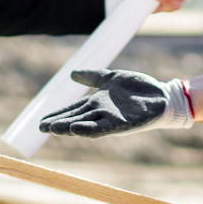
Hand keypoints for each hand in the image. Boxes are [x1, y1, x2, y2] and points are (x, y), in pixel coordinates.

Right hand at [38, 68, 191, 137]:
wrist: (162, 96)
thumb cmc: (139, 89)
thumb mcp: (112, 79)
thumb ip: (93, 77)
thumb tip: (72, 74)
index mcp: (97, 103)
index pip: (72, 109)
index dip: (57, 114)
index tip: (40, 120)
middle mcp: (101, 113)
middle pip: (75, 118)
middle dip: (58, 123)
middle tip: (40, 127)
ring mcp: (111, 119)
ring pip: (84, 124)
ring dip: (69, 127)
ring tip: (53, 128)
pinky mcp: (122, 124)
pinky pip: (102, 128)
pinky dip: (88, 129)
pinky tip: (76, 129)